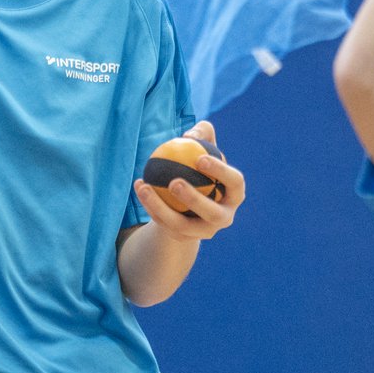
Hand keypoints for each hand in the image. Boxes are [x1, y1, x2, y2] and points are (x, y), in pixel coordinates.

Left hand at [133, 121, 244, 241]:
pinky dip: (150, 205)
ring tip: (145, 187)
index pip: (234, 182)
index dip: (220, 172)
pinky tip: (138, 186)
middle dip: (194, 199)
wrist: (191, 201)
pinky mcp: (184, 238)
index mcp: (235, 194)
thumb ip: (201, 134)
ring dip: (160, 207)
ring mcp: (204, 231)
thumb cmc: (200, 167)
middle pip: (212, 213)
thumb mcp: (203, 148)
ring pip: (182, 225)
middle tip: (174, 182)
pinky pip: (164, 224)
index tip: (199, 158)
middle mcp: (224, 217)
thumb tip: (190, 135)